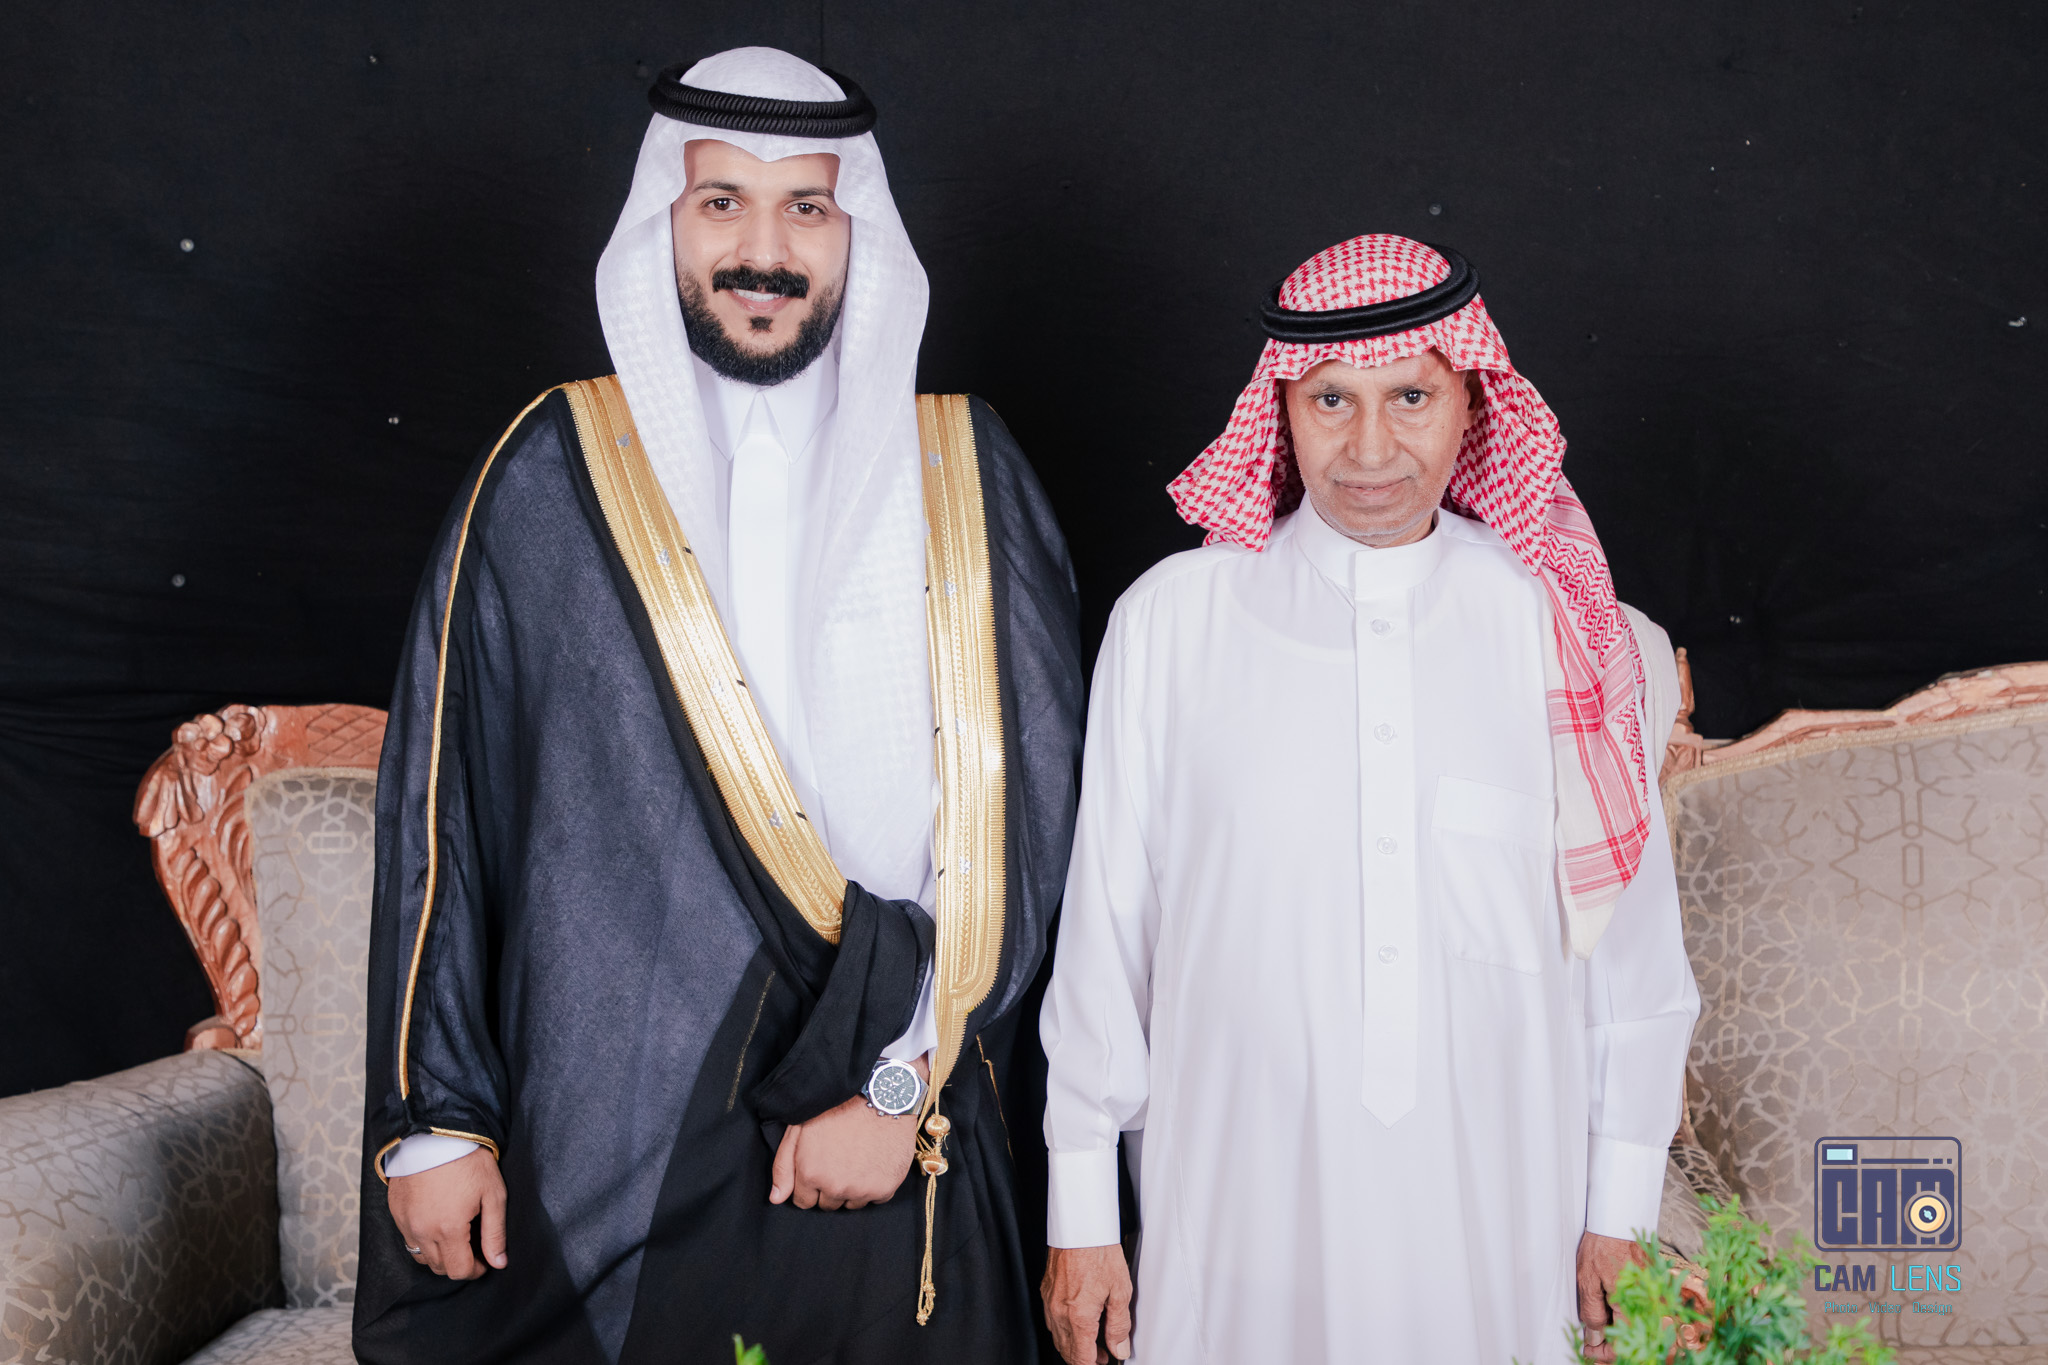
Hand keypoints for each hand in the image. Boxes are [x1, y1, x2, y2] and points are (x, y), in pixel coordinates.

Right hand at [387, 1147, 506, 1279]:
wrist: (437, 1133)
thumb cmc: (468, 1161)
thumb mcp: (493, 1194)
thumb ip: (495, 1233)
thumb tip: (499, 1263)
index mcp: (448, 1230)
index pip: (458, 1270)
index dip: (475, 1270)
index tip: (485, 1261)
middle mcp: (422, 1231)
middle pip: (439, 1267)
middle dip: (458, 1262)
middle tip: (473, 1245)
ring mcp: (405, 1222)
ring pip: (421, 1256)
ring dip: (439, 1254)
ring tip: (455, 1235)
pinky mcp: (395, 1210)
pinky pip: (408, 1238)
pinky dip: (422, 1238)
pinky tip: (436, 1221)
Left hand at [768, 1056, 926, 1209]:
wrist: (881, 1094)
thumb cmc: (838, 1107)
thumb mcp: (800, 1129)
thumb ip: (783, 1166)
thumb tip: (776, 1198)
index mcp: (811, 1173)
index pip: (804, 1201)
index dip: (810, 1184)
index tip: (820, 1166)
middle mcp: (835, 1187)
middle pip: (828, 1205)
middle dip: (830, 1187)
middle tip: (840, 1159)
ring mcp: (862, 1190)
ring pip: (851, 1204)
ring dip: (852, 1188)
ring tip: (858, 1158)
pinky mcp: (885, 1188)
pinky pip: (875, 1199)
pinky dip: (874, 1185)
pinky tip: (874, 1161)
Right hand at [1042, 1244, 1131, 1363]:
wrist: (1080, 1226)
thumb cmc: (1099, 1252)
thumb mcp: (1120, 1291)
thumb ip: (1119, 1325)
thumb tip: (1118, 1348)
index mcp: (1078, 1317)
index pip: (1081, 1358)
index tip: (1104, 1363)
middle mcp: (1059, 1313)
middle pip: (1067, 1351)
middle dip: (1085, 1359)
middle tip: (1104, 1356)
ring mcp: (1050, 1302)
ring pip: (1058, 1338)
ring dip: (1074, 1345)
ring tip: (1094, 1341)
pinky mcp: (1046, 1291)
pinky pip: (1051, 1321)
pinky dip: (1064, 1329)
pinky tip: (1077, 1322)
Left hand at [1577, 1231, 1642, 1362]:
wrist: (1619, 1219)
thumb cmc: (1601, 1244)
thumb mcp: (1587, 1279)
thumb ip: (1592, 1312)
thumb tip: (1595, 1338)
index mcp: (1630, 1303)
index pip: (1623, 1343)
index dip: (1604, 1354)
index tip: (1588, 1352)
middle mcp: (1648, 1304)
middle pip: (1633, 1339)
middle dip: (1613, 1348)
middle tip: (1592, 1350)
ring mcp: (1653, 1297)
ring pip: (1638, 1328)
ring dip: (1620, 1336)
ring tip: (1599, 1338)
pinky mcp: (1654, 1289)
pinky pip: (1642, 1313)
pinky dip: (1627, 1322)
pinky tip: (1611, 1320)